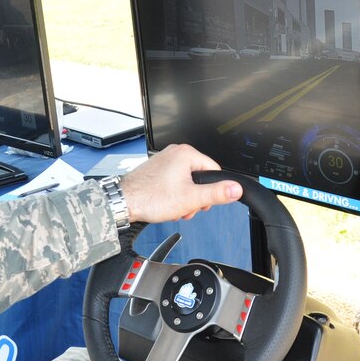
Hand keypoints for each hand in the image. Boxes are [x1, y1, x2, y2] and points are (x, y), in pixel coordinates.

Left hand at [120, 144, 241, 223]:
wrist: (124, 202)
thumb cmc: (150, 198)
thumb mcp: (190, 199)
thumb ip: (215, 193)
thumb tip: (236, 189)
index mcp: (186, 154)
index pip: (214, 171)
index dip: (210, 191)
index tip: (200, 203)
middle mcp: (175, 153)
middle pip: (200, 178)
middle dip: (194, 197)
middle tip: (183, 207)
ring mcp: (165, 160)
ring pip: (186, 182)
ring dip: (183, 199)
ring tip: (172, 207)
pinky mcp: (157, 169)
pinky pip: (174, 182)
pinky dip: (172, 195)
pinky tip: (165, 204)